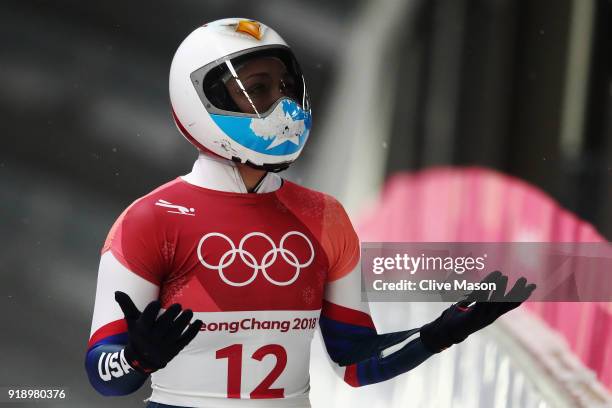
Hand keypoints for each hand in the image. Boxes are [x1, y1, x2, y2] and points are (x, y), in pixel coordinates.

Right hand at [114, 291, 202, 373]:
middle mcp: (153, 337)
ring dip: (184, 321)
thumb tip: (117, 291)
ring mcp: (165, 344)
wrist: (142, 359)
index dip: (151, 311)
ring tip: (189, 312)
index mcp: (142, 328)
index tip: (157, 303)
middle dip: (171, 314)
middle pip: (164, 325)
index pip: (147, 319)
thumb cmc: (138, 334)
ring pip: (176, 332)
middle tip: (178, 305)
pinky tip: (199, 322)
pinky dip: (193, 331)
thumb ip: (127, 306)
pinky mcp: (175, 349)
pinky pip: (185, 340)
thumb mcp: (131, 321)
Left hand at [419, 271, 535, 352]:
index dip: (522, 295)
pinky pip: (480, 302)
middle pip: (508, 303)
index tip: (532, 286)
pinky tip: (486, 286)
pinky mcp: (473, 316)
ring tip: (502, 276)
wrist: (448, 331)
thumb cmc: (461, 318)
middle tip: (525, 280)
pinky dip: (484, 293)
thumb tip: (485, 287)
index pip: (512, 304)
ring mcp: (483, 317)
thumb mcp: (474, 306)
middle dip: (517, 291)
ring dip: (498, 288)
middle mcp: (491, 316)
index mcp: (493, 313)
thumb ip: (480, 298)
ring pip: (494, 301)